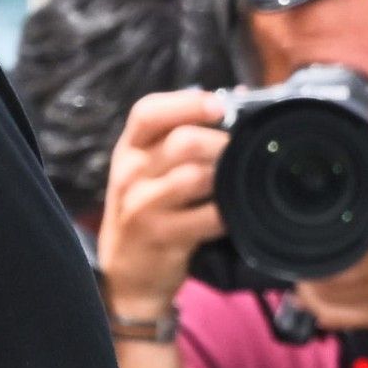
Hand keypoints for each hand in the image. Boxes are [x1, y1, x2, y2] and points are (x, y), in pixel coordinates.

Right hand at [97, 89, 228, 319]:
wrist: (127, 270)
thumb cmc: (148, 210)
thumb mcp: (148, 170)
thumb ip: (181, 137)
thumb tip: (240, 97)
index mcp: (129, 149)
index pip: (148, 112)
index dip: (186, 103)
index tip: (219, 106)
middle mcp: (130, 172)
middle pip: (184, 142)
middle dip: (222, 145)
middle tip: (239, 155)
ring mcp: (143, 205)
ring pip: (197, 176)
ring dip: (227, 178)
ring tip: (237, 184)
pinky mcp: (161, 234)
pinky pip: (209, 216)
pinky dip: (229, 213)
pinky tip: (233, 214)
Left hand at [295, 101, 367, 339]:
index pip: (323, 259)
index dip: (304, 246)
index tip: (299, 230)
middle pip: (317, 288)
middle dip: (305, 268)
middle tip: (304, 245)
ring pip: (328, 314)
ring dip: (314, 294)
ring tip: (315, 268)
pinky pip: (352, 326)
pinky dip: (339, 311)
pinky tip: (341, 290)